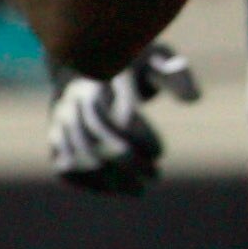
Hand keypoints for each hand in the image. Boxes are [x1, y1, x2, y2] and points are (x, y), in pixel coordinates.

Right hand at [50, 42, 199, 193]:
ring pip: (80, 158)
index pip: (122, 115)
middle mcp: (76, 97)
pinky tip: (114, 188)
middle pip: (99, 140)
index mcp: (103, 75)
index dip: (142, 140)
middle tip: (154, 176)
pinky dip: (89, 183)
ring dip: (111, 181)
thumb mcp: (154, 57)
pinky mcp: (53, 135)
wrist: (83, 60)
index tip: (159, 152)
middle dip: (130, 165)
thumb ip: (174, 75)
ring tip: (138, 190)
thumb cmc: (130, 61)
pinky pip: (65, 166)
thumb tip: (194, 99)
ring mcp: (60, 118)